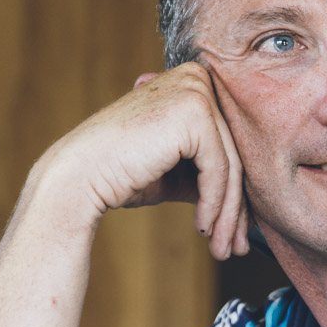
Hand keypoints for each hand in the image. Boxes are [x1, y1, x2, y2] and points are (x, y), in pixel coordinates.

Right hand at [46, 63, 249, 259]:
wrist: (77, 177)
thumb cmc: (123, 174)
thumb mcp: (178, 170)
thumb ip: (211, 172)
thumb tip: (249, 202)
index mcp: (193, 82)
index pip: (228, 143)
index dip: (236, 192)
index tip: (237, 231)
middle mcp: (197, 78)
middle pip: (233, 154)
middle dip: (236, 208)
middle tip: (236, 247)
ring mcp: (196, 91)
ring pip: (231, 165)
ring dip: (228, 214)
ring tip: (223, 248)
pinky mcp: (193, 113)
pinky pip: (218, 169)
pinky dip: (214, 204)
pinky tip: (203, 229)